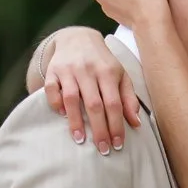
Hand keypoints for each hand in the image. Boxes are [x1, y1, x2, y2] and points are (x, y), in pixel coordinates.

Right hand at [42, 27, 141, 151]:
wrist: (77, 37)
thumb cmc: (102, 62)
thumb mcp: (120, 75)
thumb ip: (128, 98)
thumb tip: (136, 124)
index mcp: (108, 72)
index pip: (114, 103)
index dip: (116, 125)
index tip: (118, 144)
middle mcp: (89, 70)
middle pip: (94, 104)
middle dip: (99, 129)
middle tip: (103, 149)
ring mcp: (69, 70)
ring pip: (72, 98)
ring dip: (76, 121)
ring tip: (80, 140)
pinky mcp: (53, 70)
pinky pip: (51, 89)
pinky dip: (55, 102)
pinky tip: (61, 115)